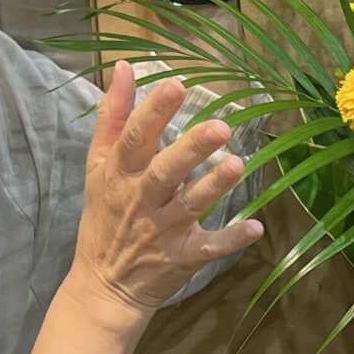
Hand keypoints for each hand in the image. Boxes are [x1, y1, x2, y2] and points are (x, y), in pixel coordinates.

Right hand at [69, 63, 260, 325]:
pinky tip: (256, 227)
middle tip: (221, 127)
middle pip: (165, 170)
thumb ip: (112, 117)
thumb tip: (125, 68)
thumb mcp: (98, 166)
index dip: (153, 111)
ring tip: (237, 164)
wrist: (104, 286)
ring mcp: (163, 230)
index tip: (177, 84)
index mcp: (119, 174)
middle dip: (191, 149)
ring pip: (191, 205)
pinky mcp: (182, 257)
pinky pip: (210, 247)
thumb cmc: (105, 217)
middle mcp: (141, 200)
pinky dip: (232, 239)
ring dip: (215, 186)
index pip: (134, 138)